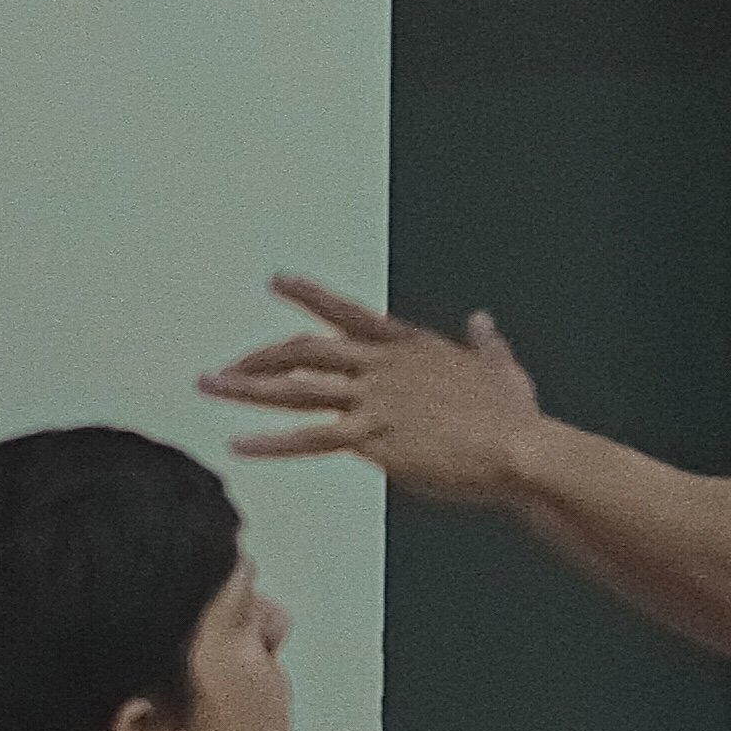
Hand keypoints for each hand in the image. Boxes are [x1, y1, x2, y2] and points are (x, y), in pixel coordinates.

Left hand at [202, 280, 547, 500]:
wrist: (519, 449)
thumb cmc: (514, 416)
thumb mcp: (501, 367)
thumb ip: (485, 343)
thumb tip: (482, 322)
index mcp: (410, 348)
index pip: (349, 313)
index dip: (310, 296)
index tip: (278, 282)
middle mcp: (384, 367)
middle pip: (307, 351)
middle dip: (260, 357)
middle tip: (225, 366)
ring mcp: (375, 401)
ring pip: (297, 390)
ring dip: (248, 389)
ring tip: (212, 387)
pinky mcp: (373, 439)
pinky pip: (309, 438)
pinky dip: (271, 442)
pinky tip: (239, 443)